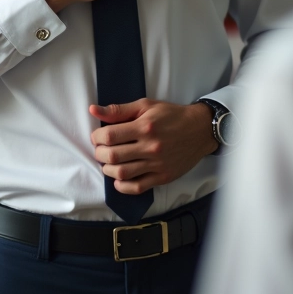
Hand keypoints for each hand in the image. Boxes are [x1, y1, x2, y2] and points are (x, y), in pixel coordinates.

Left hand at [89, 99, 216, 194]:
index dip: (97, 137)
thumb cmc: (171, 115)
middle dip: (99, 153)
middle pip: (113, 155)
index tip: (98, 137)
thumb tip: (93, 110)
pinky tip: (119, 179)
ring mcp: (157, 164)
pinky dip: (123, 186)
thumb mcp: (146, 106)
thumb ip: (118, 110)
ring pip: (122, 173)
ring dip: (108, 169)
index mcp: (145, 126)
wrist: (199, 129)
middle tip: (101, 150)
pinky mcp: (162, 176)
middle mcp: (150, 146)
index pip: (110, 135)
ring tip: (109, 163)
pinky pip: (137, 187)